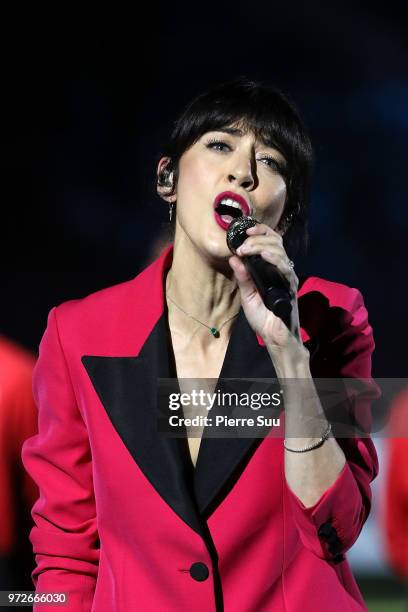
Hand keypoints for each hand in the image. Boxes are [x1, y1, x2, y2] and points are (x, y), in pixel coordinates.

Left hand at [228, 223, 303, 354]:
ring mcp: (288, 277)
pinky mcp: (291, 287)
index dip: (260, 231)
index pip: (271, 241)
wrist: (274, 336)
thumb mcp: (247, 295)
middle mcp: (282, 269)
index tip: (245, 231)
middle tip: (242, 245)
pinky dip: (275, 259)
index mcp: (272, 269)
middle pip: (276, 241)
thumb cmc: (263, 318)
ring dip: (262, 246)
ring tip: (247, 249)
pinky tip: (265, 255)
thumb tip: (233, 258)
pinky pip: (285, 268)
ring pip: (280, 251)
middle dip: (258, 238)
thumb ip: (242, 277)